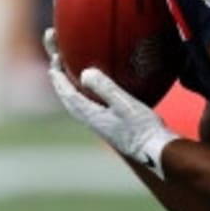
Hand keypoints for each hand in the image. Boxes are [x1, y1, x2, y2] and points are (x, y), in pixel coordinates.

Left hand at [44, 28, 177, 178]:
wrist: (155, 151)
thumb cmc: (143, 128)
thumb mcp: (125, 104)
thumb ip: (105, 88)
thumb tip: (84, 72)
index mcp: (91, 115)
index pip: (68, 94)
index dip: (59, 77)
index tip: (54, 59)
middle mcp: (91, 120)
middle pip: (68, 98)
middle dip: (60, 80)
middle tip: (55, 62)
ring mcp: (100, 124)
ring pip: (76, 104)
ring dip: (68, 88)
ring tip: (66, 75)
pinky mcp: (109, 126)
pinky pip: (87, 107)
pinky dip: (81, 95)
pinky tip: (91, 92)